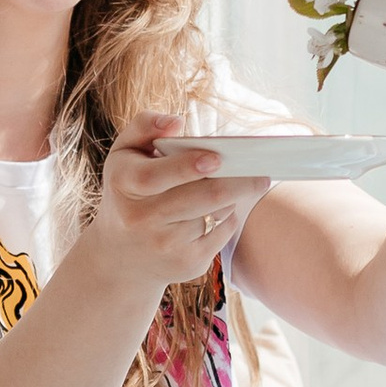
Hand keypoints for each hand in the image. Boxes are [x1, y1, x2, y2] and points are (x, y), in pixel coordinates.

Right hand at [92, 119, 270, 294]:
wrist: (122, 256)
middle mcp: (140, 219)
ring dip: (233, 196)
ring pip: (217, 213)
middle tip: (263, 173)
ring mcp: (164, 245)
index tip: (216, 158)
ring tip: (238, 185)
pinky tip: (220, 210)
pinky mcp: (186, 264)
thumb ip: (146, 126)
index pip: (154, 177)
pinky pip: (222, 234)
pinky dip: (229, 217)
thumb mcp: (125, 153)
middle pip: (202, 198)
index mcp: (124, 183)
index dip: (186, 167)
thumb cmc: (130, 191)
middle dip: (239, 182)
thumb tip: (176, 122)